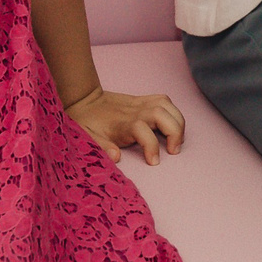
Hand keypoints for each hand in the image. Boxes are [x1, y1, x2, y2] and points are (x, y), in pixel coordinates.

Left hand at [66, 88, 186, 165]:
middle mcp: (135, 111)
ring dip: (177, 121)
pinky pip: (164, 100)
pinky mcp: (143, 99)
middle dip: (175, 131)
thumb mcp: (87, 137)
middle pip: (162, 114)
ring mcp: (140, 103)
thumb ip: (101, 146)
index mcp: (122, 123)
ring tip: (177, 139)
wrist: (84, 99)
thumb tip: (116, 156)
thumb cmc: (86, 122)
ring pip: (167, 105)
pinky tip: (171, 123)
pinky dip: (172, 111)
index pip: (143, 130)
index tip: (154, 162)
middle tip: (174, 150)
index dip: (151, 146)